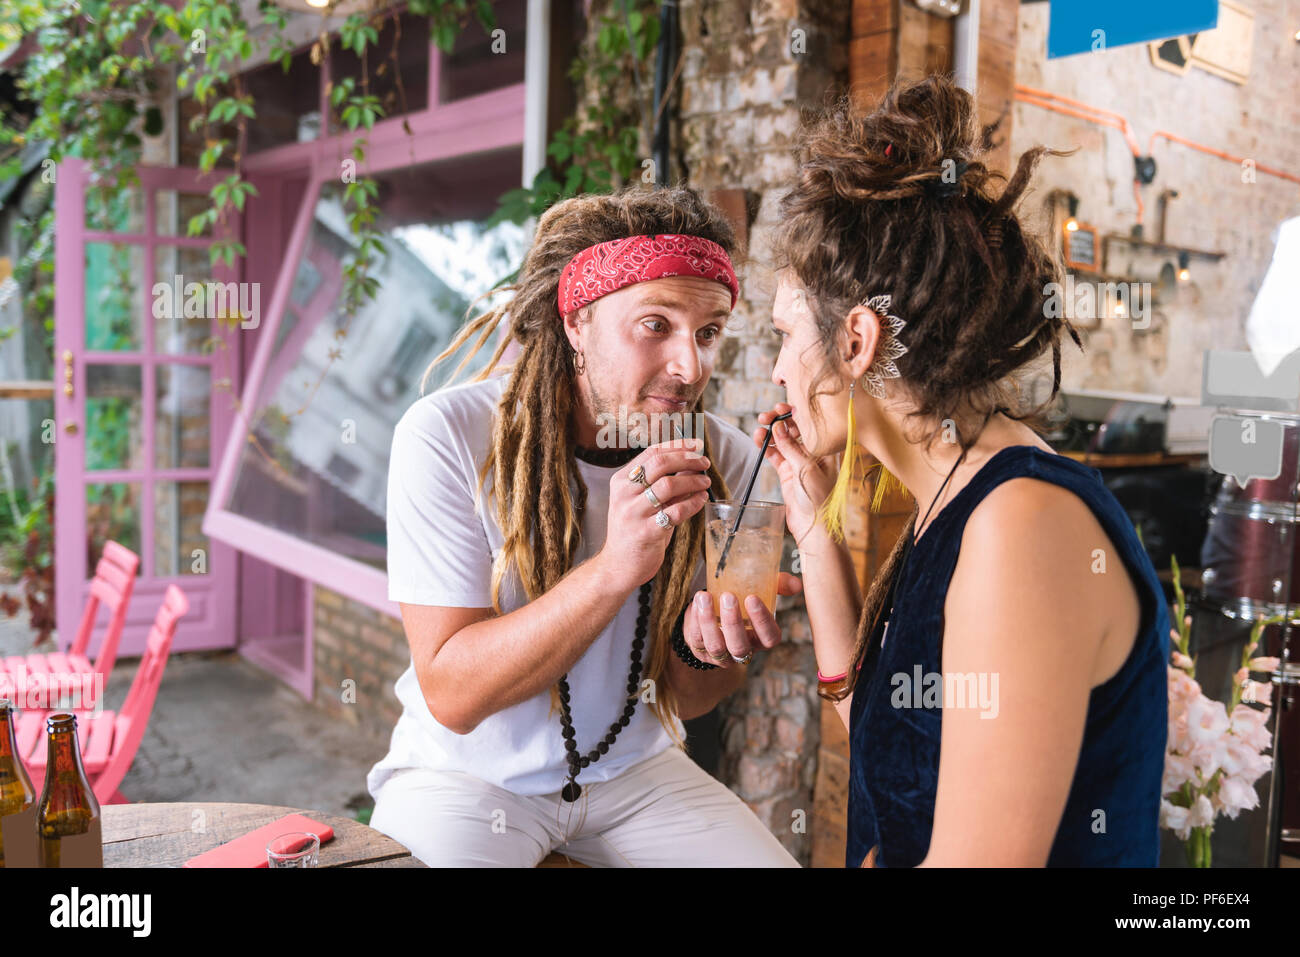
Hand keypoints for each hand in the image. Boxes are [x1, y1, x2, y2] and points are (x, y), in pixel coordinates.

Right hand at [596, 437, 712, 591]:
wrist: (618, 566)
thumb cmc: (634, 530)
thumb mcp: (642, 502)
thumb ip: (662, 483)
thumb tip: (691, 462)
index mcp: (621, 481)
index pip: (651, 453)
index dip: (676, 446)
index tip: (696, 445)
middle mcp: (624, 494)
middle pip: (660, 464)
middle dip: (687, 460)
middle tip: (704, 463)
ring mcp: (633, 513)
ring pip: (668, 485)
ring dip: (693, 481)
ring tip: (705, 482)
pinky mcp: (646, 532)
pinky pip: (675, 511)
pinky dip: (693, 503)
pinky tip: (701, 500)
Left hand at [682, 573, 802, 667]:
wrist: (714, 609)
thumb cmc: (742, 602)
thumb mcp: (761, 592)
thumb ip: (778, 585)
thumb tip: (796, 583)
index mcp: (762, 638)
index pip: (769, 638)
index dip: (762, 621)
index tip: (752, 598)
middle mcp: (743, 650)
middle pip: (739, 646)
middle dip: (733, 622)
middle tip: (728, 597)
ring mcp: (720, 654)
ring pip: (715, 645)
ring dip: (709, 621)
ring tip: (704, 596)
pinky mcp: (699, 650)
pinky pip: (696, 639)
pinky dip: (694, 620)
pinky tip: (696, 603)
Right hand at [752, 403, 839, 547]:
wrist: (814, 527)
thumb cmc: (819, 500)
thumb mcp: (806, 470)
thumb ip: (791, 448)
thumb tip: (778, 426)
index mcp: (825, 448)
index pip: (810, 424)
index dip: (795, 413)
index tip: (781, 407)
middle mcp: (813, 452)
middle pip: (794, 429)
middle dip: (779, 421)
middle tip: (765, 417)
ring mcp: (799, 462)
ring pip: (782, 440)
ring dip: (770, 433)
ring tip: (758, 430)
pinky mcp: (787, 472)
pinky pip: (775, 454)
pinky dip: (766, 447)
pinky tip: (758, 440)